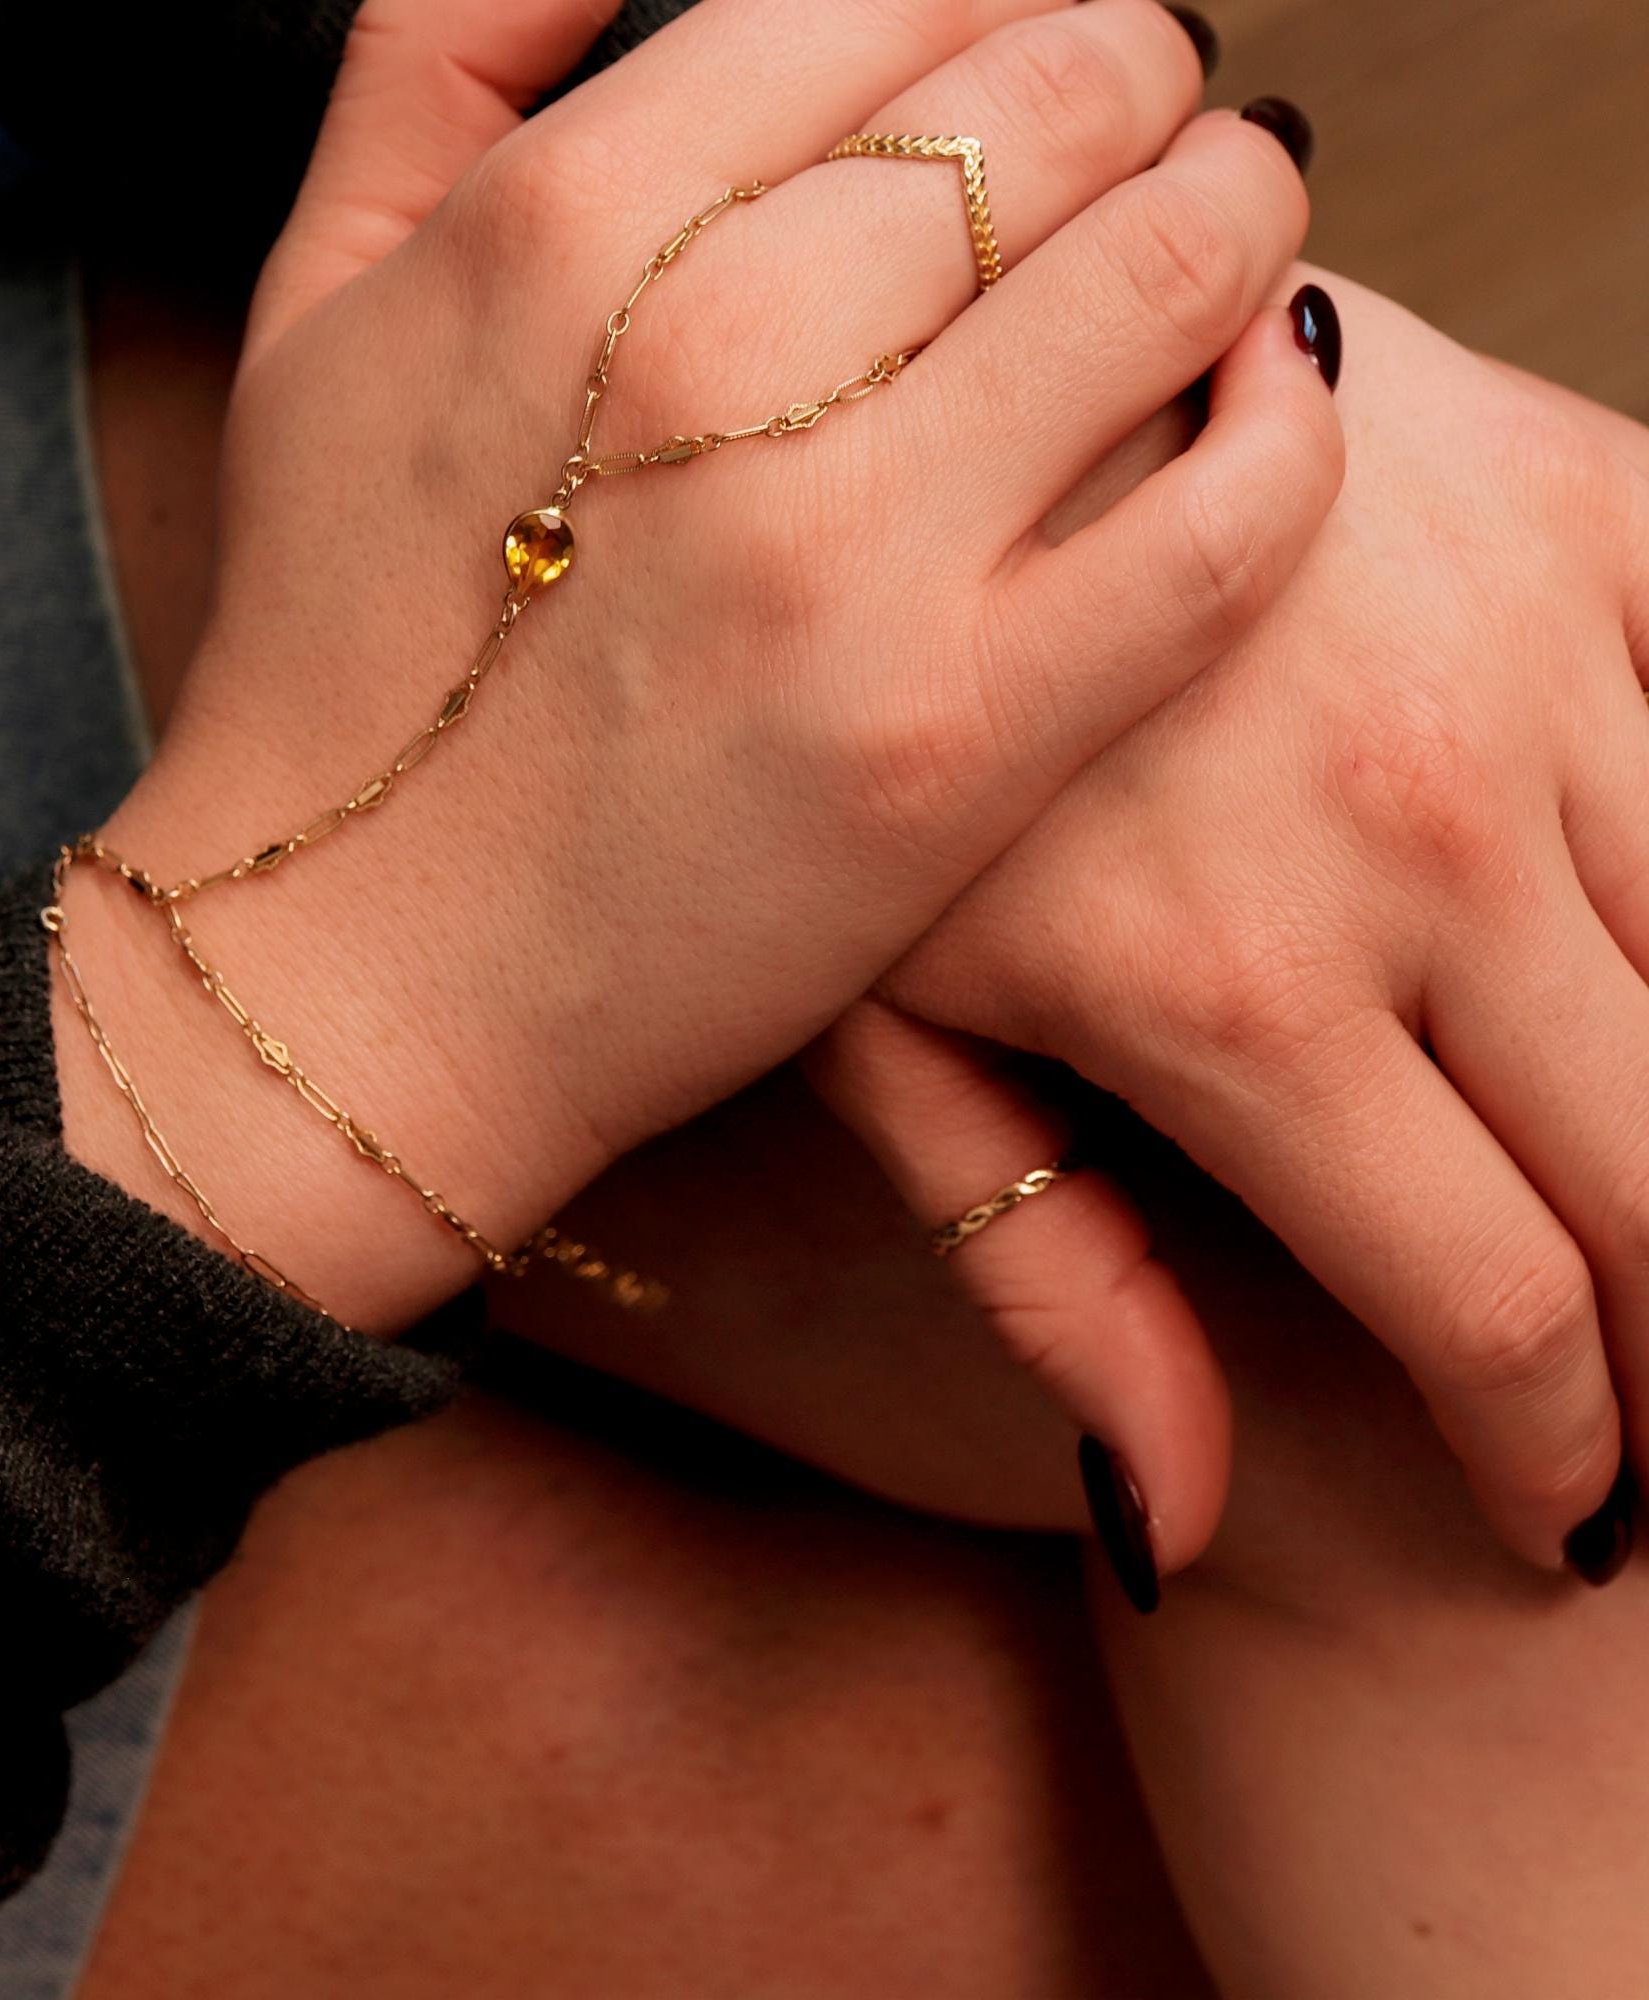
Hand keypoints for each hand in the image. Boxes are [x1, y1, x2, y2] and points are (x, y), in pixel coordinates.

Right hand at [59, 0, 1339, 1329]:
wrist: (362, 962)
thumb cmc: (340, 648)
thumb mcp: (318, 297)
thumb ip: (442, 45)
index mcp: (565, 219)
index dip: (1003, 6)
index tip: (1033, 65)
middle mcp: (720, 351)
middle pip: (1065, 95)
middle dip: (1133, 93)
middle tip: (1142, 144)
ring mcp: (855, 553)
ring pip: (1175, 266)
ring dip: (1234, 223)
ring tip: (1222, 243)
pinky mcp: (962, 736)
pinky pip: (1230, 516)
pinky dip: (1291, 428)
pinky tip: (1266, 403)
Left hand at [813, 272, 1648, 1583]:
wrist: (912, 415)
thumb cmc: (877, 739)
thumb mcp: (885, 1027)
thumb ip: (1046, 1278)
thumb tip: (1174, 1520)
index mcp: (1235, 988)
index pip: (1495, 1304)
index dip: (1555, 1449)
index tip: (1558, 1506)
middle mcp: (1421, 832)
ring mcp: (1528, 656)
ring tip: (1637, 1203)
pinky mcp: (1587, 509)